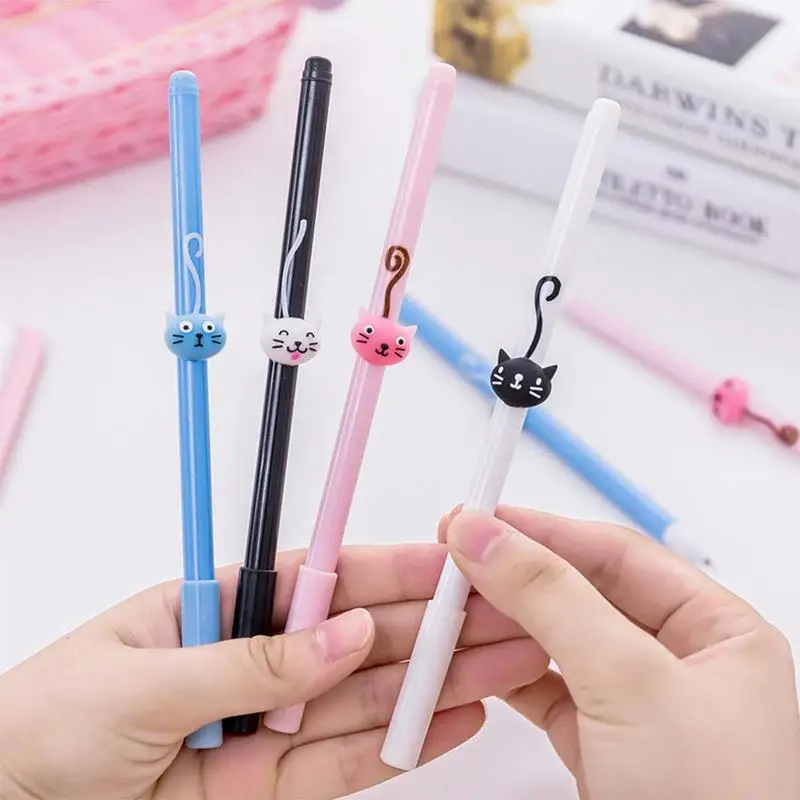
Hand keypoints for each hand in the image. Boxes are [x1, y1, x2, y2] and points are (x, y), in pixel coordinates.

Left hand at [0, 544, 547, 799]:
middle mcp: (251, 661)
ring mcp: (265, 727)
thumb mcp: (146, 683)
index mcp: (217, 607)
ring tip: (504, 662)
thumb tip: (346, 635)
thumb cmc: (41, 728)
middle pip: (357, 639)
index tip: (449, 557)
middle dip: (431, 626)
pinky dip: (401, 743)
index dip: (387, 567)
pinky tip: (454, 719)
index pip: (320, 579)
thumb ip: (252, 665)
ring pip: (365, 699)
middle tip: (504, 614)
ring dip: (435, 682)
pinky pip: (344, 763)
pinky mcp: (267, 789)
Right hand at [440, 507, 799, 799]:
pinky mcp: (609, 749)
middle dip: (521, 574)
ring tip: (457, 598)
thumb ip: (551, 597)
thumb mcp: (629, 681)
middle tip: (459, 552)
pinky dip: (511, 674)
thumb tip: (486, 534)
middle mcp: (686, 664)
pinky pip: (552, 692)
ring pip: (564, 642)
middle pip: (587, 593)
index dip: (547, 530)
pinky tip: (478, 657)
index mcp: (720, 632)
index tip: (484, 517)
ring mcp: (644, 708)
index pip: (620, 555)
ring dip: (509, 621)